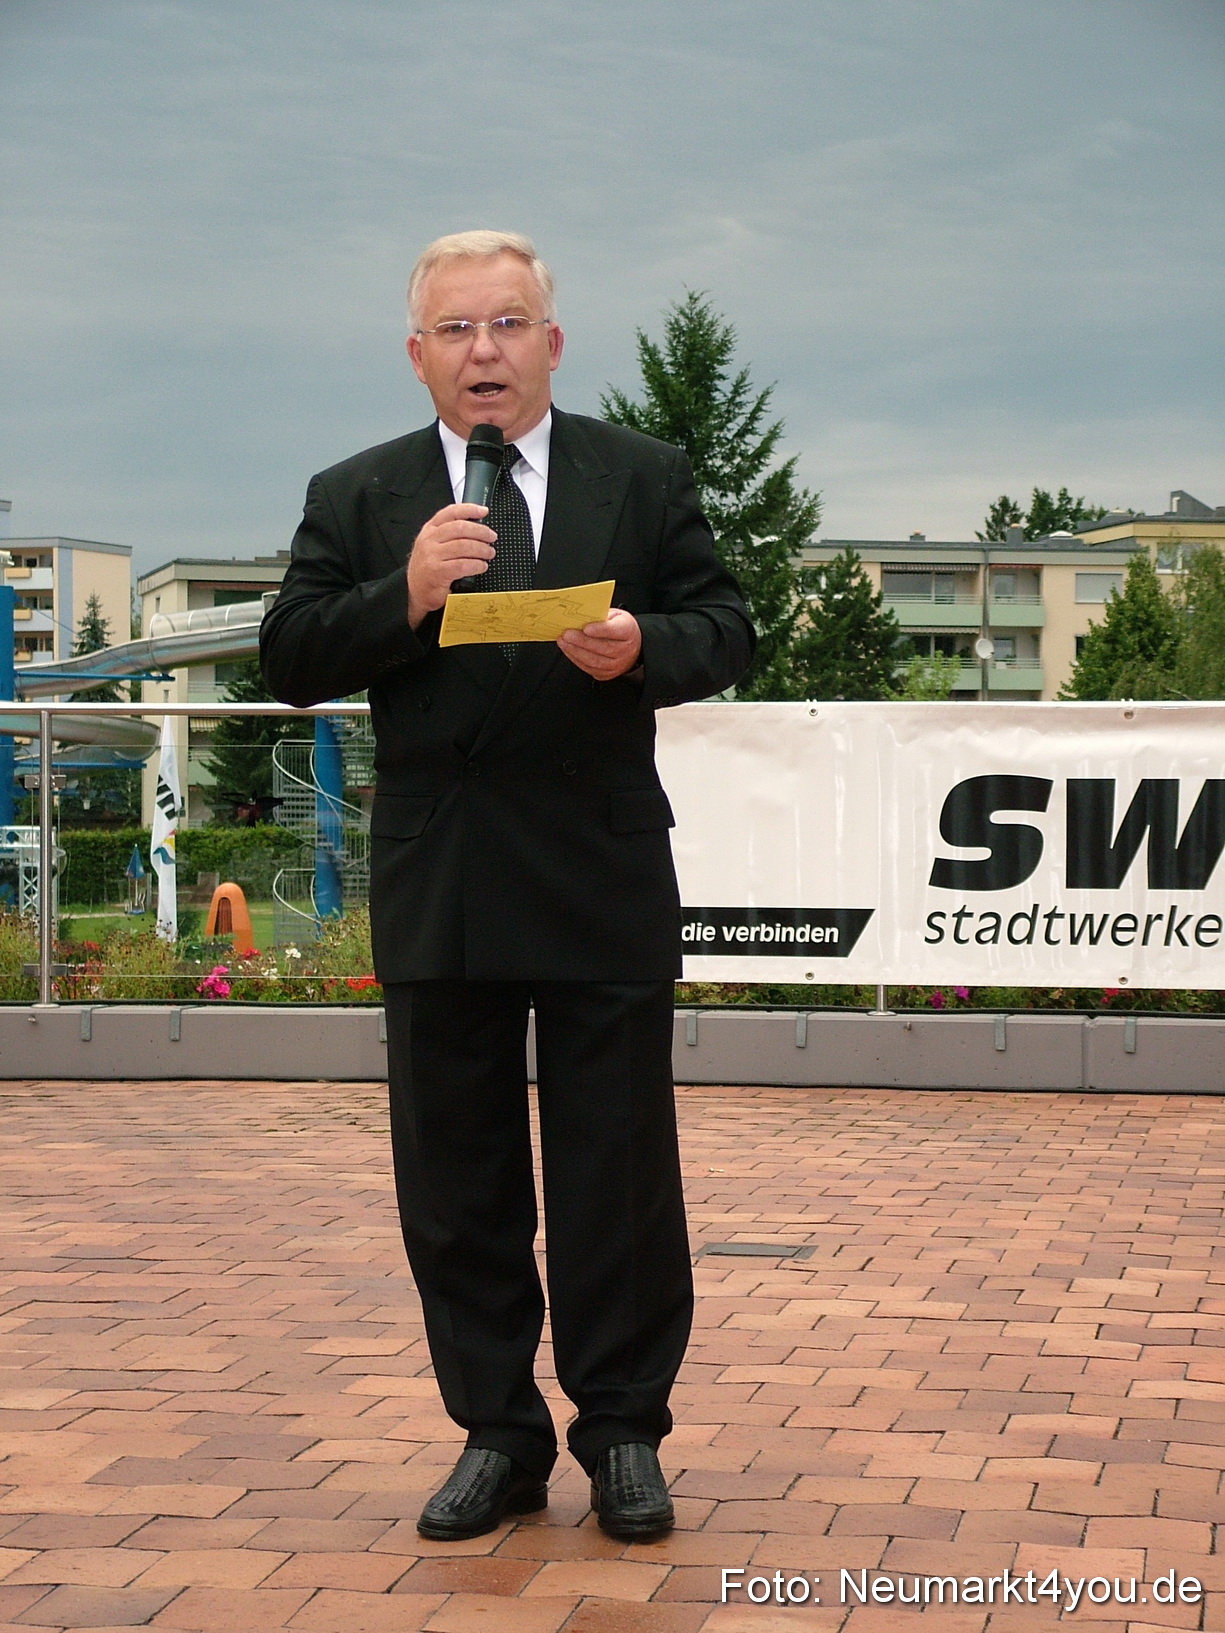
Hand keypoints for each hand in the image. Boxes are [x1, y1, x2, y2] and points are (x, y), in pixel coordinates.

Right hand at [407, 503, 496, 627]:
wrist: (416, 591)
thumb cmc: (429, 568)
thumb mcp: (434, 545)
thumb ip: (450, 534)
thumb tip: (477, 527)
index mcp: (430, 529)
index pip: (451, 513)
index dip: (469, 509)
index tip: (484, 511)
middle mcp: (429, 540)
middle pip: (460, 528)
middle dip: (481, 532)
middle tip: (492, 538)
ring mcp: (432, 555)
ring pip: (463, 546)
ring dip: (482, 549)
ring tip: (489, 553)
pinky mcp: (437, 572)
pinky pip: (463, 565)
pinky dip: (476, 565)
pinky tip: (482, 566)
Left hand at [557, 607, 642, 680]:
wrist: (631, 646)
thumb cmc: (620, 628)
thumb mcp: (615, 616)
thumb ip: (601, 615)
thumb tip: (581, 615)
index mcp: (628, 631)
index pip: (615, 631)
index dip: (600, 630)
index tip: (586, 628)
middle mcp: (625, 650)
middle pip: (603, 648)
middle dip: (582, 641)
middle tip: (567, 634)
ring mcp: (616, 665)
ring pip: (594, 661)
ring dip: (575, 651)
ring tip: (563, 642)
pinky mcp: (606, 673)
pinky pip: (589, 668)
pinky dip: (576, 659)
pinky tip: (568, 650)